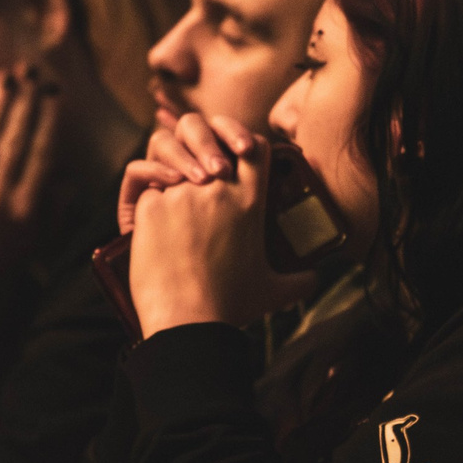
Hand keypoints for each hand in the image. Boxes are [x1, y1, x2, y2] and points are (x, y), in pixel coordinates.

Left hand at [126, 121, 299, 331]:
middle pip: (209, 139)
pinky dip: (149, 200)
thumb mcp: (274, 290)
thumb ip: (300, 281)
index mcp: (250, 201)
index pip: (254, 145)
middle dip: (202, 147)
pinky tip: (153, 223)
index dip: (245, 144)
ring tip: (173, 196)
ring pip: (172, 162)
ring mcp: (181, 195)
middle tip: (200, 168)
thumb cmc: (231, 307)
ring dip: (172, 173)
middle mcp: (217, 189)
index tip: (238, 158)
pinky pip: (146, 188)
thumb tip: (315, 280)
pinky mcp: (151, 208)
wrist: (188, 323)